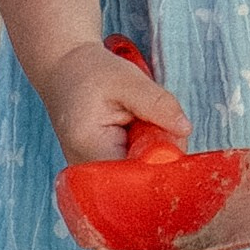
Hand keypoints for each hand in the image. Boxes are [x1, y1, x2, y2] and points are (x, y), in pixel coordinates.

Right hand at [33, 36, 192, 164]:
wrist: (64, 71)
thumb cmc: (90, 73)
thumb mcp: (126, 78)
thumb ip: (157, 103)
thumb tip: (185, 130)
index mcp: (90, 149)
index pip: (135, 178)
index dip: (160, 162)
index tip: (166, 137)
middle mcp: (87, 171)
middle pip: (142, 178)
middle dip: (159, 152)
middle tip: (148, 121)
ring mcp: (93, 175)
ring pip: (142, 173)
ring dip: (152, 150)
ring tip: (135, 122)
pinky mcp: (102, 171)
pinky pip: (135, 167)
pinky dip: (143, 150)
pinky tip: (133, 132)